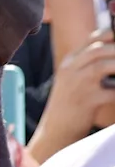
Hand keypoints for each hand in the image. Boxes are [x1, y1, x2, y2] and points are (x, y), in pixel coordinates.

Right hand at [29, 28, 114, 163]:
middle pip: (99, 49)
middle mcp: (71, 70)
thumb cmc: (71, 105)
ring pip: (104, 65)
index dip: (112, 36)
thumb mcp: (73, 79)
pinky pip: (111, 91)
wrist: (56, 130)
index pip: (93, 39)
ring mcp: (77, 85)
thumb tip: (113, 55)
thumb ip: (89, 64)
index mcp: (69, 62)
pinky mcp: (86, 101)